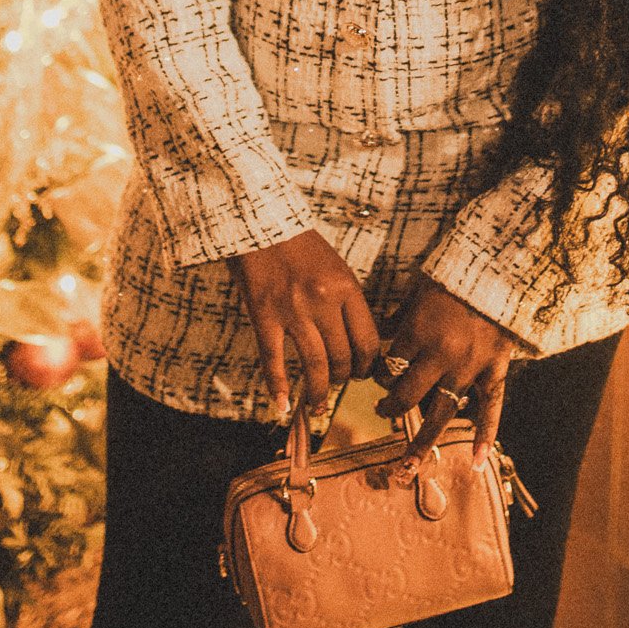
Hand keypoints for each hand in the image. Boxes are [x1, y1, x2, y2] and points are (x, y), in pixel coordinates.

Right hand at [228, 230, 379, 416]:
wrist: (259, 221)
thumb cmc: (300, 244)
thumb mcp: (336, 267)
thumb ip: (347, 301)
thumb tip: (355, 341)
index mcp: (346, 287)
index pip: (368, 340)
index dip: (368, 365)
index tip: (364, 373)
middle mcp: (323, 302)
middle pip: (342, 357)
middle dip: (344, 379)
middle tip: (340, 384)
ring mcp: (292, 311)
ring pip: (314, 365)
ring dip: (318, 392)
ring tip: (317, 405)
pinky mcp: (264, 316)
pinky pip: (273, 360)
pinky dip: (278, 387)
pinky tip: (282, 406)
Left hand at [378, 275, 519, 467]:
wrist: (499, 268)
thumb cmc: (452, 275)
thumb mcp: (416, 291)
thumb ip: (397, 318)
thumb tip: (374, 336)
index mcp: (418, 333)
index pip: (389, 368)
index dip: (379, 375)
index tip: (378, 375)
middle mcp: (441, 356)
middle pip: (407, 395)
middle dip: (390, 406)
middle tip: (382, 409)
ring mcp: (470, 367)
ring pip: (441, 411)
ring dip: (422, 439)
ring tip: (406, 464)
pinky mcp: (495, 370)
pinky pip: (491, 409)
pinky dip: (485, 436)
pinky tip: (475, 461)